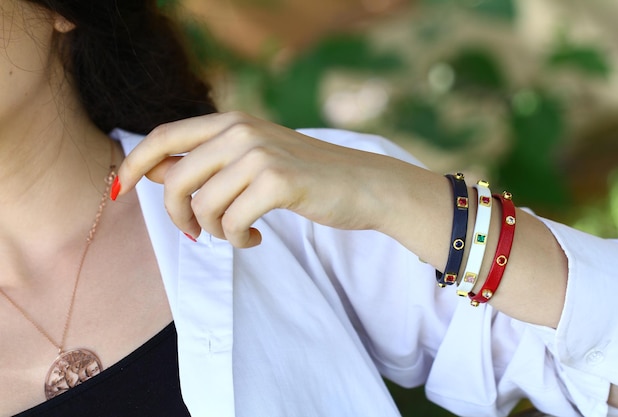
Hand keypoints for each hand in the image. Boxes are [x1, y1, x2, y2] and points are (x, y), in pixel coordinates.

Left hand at [115, 112, 414, 247]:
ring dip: (213, 231)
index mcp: (231, 121)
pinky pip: (232, 222)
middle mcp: (241, 130)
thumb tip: (153, 172)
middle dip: (176, 214)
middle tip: (195, 233)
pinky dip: (237, 239)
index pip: (164, 135)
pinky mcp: (278, 181)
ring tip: (235, 233)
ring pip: (203, 205)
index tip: (119, 189)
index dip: (135, 163)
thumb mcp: (252, 160)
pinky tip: (255, 238)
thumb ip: (207, 162)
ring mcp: (260, 154)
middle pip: (175, 177)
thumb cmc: (305, 177)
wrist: (362, 184)